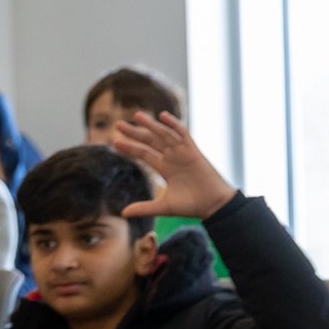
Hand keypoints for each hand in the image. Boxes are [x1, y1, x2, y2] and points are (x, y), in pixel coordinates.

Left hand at [114, 113, 236, 219]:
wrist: (214, 205)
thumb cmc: (191, 205)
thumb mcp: (163, 206)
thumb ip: (144, 208)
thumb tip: (123, 213)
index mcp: (165, 168)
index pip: (143, 154)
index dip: (130, 148)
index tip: (114, 142)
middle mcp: (172, 157)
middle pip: (150, 141)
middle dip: (135, 132)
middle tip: (118, 124)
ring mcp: (183, 153)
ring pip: (164, 135)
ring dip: (151, 125)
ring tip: (136, 116)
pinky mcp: (194, 152)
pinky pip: (183, 135)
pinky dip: (174, 125)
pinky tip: (163, 116)